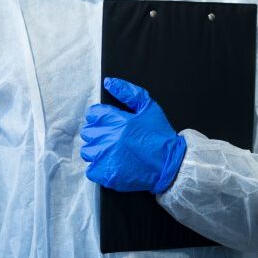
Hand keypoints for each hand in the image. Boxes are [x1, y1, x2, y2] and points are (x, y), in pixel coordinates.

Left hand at [80, 77, 186, 193]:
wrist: (170, 164)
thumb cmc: (160, 135)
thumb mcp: (148, 107)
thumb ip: (127, 92)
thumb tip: (109, 82)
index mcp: (119, 120)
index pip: (93, 114)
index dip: (100, 117)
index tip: (108, 122)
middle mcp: (110, 138)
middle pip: (88, 132)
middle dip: (98, 133)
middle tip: (112, 137)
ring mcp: (108, 157)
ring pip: (87, 151)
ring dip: (97, 151)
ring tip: (111, 152)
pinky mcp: (108, 175)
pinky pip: (91, 170)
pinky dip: (98, 168)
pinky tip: (111, 164)